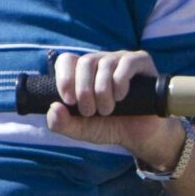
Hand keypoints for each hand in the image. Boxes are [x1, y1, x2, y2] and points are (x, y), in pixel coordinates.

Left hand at [44, 49, 181, 167]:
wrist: (140, 135)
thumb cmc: (110, 128)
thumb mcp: (81, 130)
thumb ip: (62, 123)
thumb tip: (53, 107)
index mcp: (83, 73)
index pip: (67, 61)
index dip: (64, 78)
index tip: (68, 100)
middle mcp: (101, 62)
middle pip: (85, 62)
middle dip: (84, 90)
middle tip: (90, 112)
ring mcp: (121, 60)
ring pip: (105, 64)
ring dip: (102, 91)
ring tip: (107, 110)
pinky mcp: (141, 62)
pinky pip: (126, 63)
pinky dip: (120, 81)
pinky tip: (121, 96)